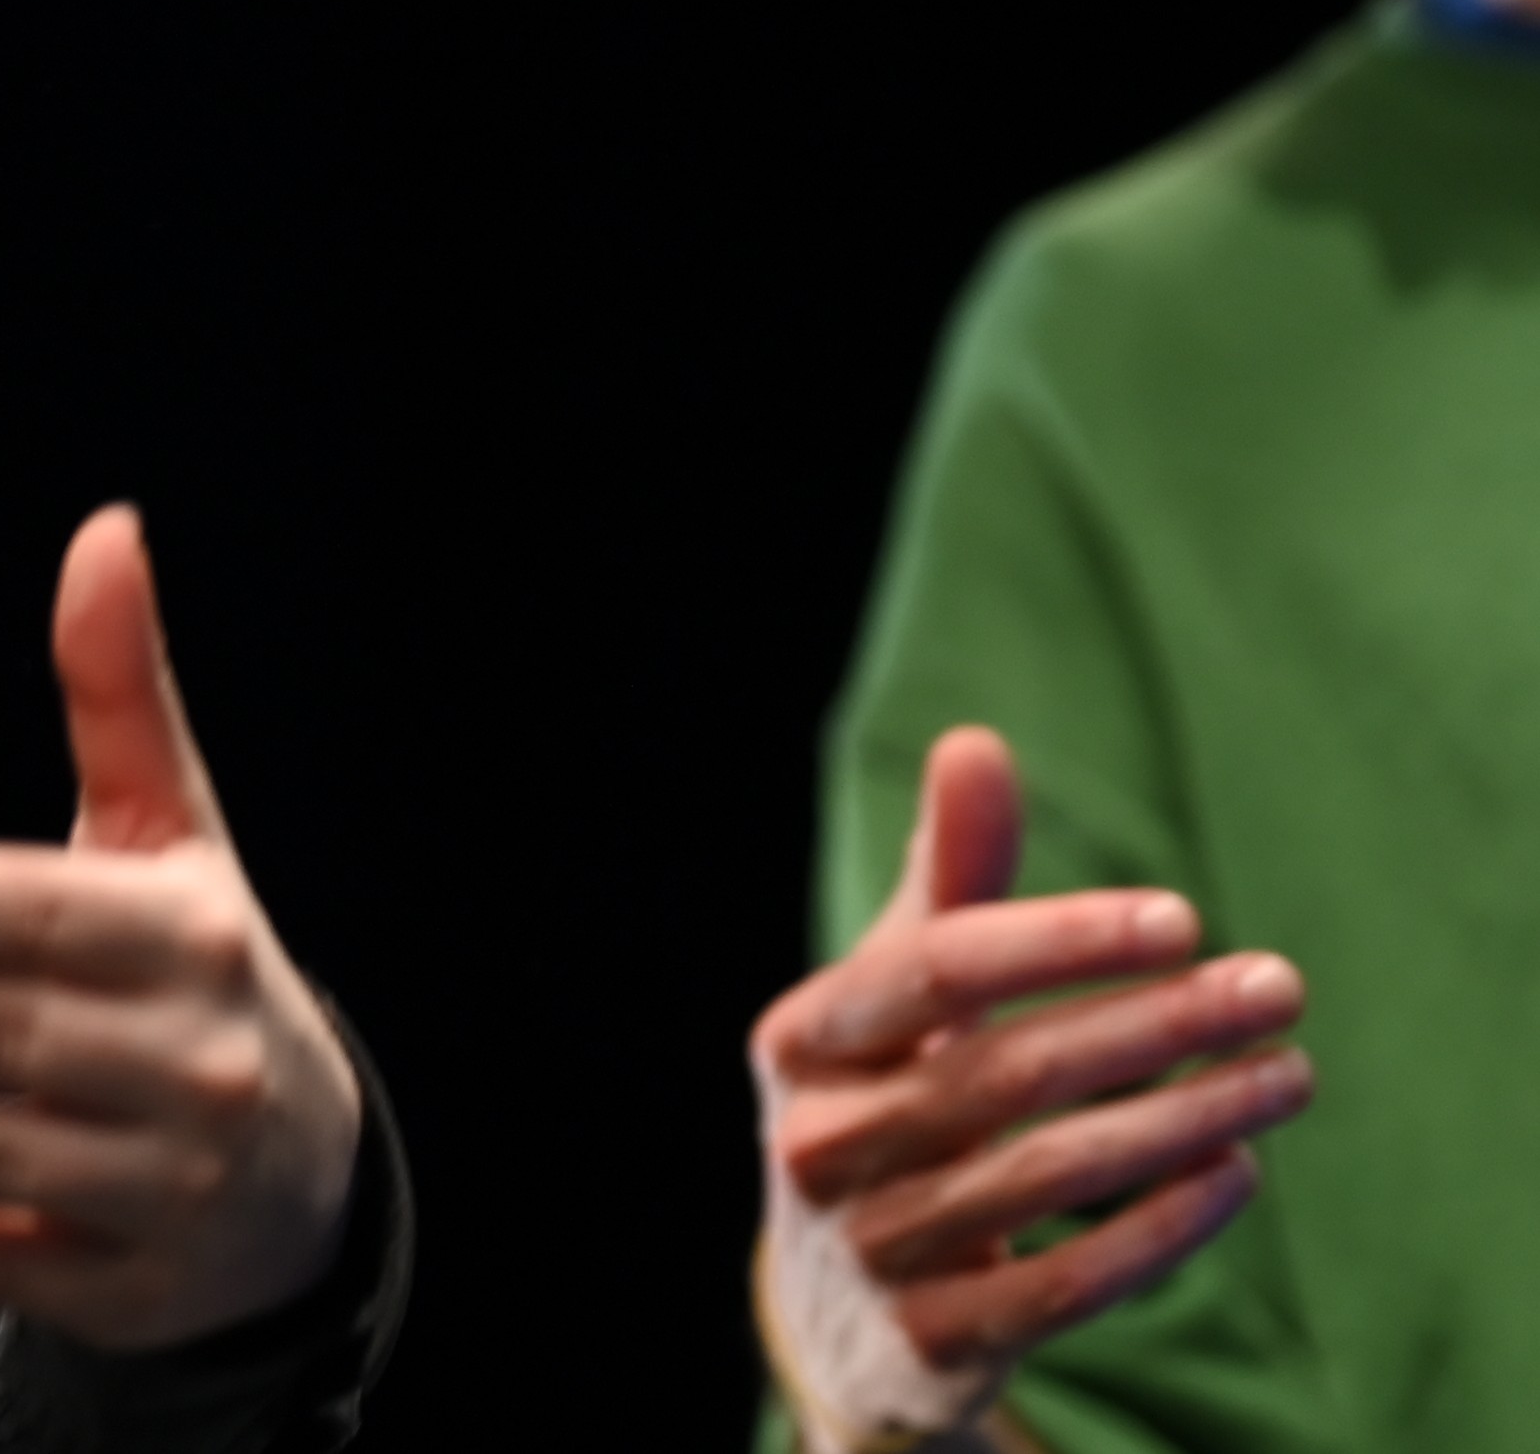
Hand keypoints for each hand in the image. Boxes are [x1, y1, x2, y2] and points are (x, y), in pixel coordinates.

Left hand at [0, 505, 361, 1350]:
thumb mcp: (171, 835)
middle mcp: (198, 1067)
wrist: (307, 1180)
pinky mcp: (125, 1289)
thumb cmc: (195, 972)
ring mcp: (168, 1191)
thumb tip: (106, 526)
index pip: (40, 918)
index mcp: (197, 941)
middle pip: (8, 1039)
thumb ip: (118, 692)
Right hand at [750, 726, 1305, 1441]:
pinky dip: (1162, 1224)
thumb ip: (948, 882)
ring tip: (1289, 1073)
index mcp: (797, 1042)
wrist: (839, 1310)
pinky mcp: (935, 1341)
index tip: (1183, 917)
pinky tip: (1237, 1168)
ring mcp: (869, 1251)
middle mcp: (814, 1147)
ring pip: (1046, 1174)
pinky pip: (1068, 1280)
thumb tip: (977, 744)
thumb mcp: (899, 1000)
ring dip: (1185, 1119)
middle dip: (1154, 1024)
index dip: (1057, 940)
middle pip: (1003, 1072)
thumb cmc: (890, 1104)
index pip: (930, 972)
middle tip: (1276, 987)